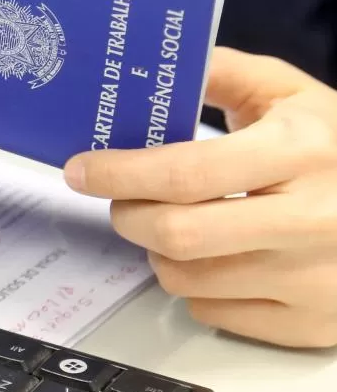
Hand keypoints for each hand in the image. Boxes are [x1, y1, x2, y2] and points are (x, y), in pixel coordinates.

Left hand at [63, 47, 336, 348]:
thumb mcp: (297, 96)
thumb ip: (227, 75)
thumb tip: (159, 68)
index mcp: (301, 151)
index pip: (185, 172)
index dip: (119, 173)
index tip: (81, 169)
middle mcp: (309, 219)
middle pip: (176, 235)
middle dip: (128, 216)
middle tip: (122, 201)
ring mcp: (310, 279)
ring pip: (185, 280)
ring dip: (157, 252)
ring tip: (172, 225)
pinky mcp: (309, 323)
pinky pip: (213, 314)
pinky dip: (196, 288)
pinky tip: (216, 259)